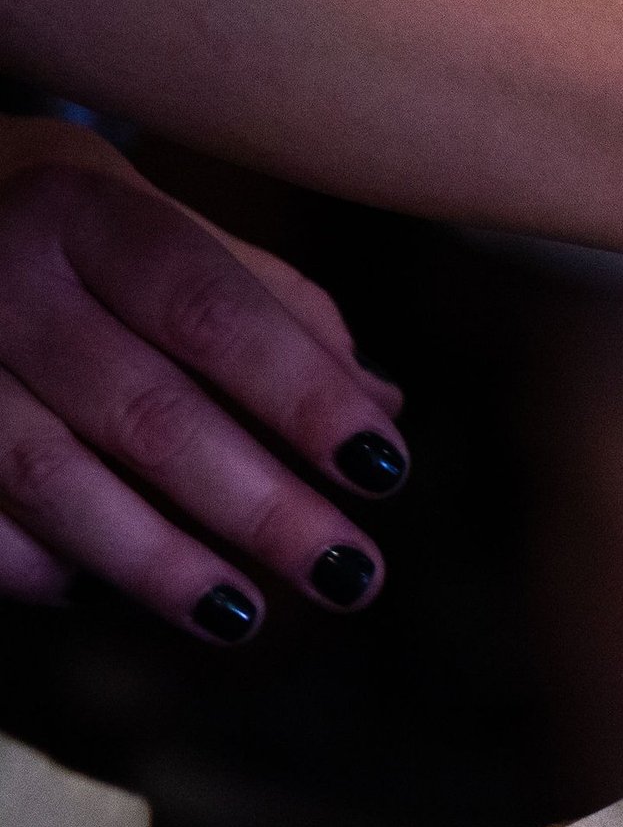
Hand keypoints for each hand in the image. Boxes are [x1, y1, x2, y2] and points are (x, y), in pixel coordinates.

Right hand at [0, 116, 406, 640]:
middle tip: (350, 573)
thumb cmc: (69, 238)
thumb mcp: (160, 227)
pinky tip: (94, 592)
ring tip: (243, 616)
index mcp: (82, 211)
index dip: (302, 396)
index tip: (385, 468)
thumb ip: (274, 309)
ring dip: (156, 561)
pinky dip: (34, 565)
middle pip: (145, 412)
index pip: (210, 311)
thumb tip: (382, 402)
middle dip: (260, 508)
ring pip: (49, 478)